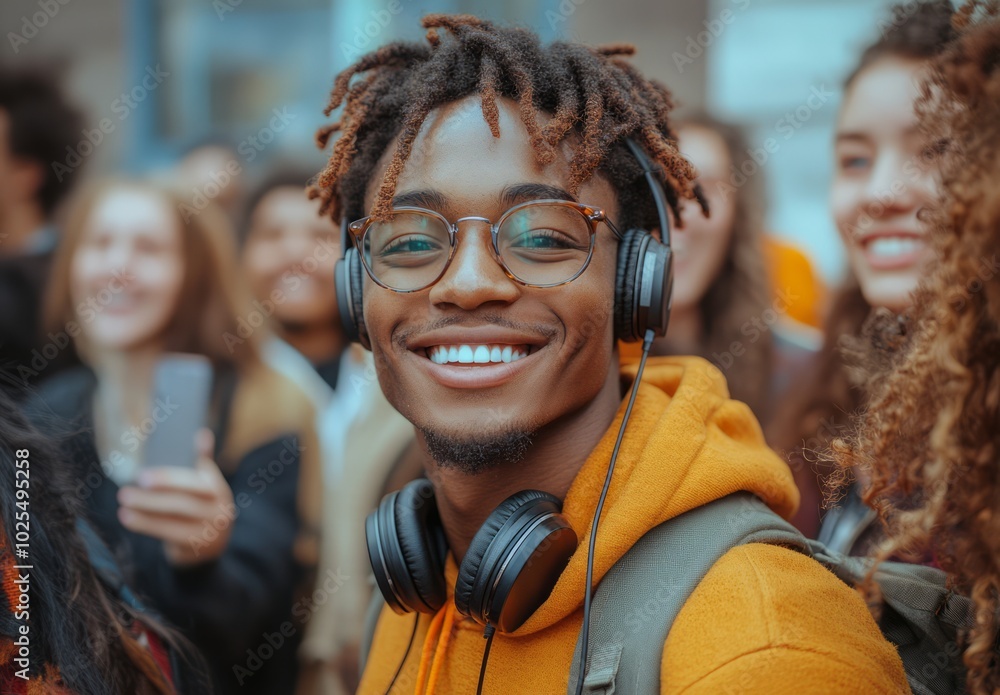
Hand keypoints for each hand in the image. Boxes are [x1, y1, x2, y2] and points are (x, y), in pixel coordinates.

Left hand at [117, 429, 234, 565]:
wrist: (211, 546)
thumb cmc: (202, 507)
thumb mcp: (206, 485)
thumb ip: (202, 462)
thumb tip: (202, 433)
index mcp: (218, 490)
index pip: (194, 482)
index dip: (169, 479)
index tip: (142, 477)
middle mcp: (218, 511)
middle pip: (183, 503)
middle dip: (152, 497)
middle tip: (125, 491)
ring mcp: (208, 531)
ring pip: (173, 520)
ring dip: (144, 512)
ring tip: (123, 503)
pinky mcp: (194, 547)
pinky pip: (167, 535)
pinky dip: (146, 526)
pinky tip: (128, 518)